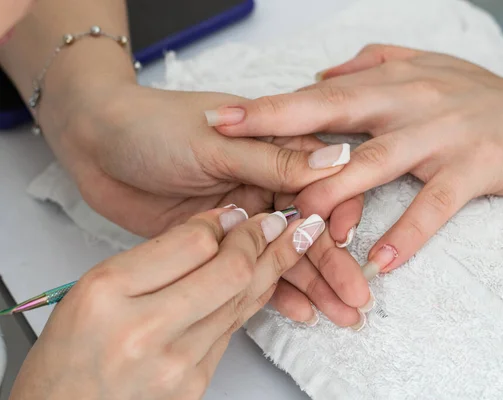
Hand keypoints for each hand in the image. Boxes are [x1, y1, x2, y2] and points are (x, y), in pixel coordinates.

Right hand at [10, 208, 322, 399]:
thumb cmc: (70, 355)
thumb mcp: (93, 288)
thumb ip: (155, 256)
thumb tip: (214, 229)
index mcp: (110, 294)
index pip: (191, 243)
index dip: (225, 222)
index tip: (238, 213)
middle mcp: (145, 329)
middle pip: (231, 271)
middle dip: (264, 238)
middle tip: (283, 219)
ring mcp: (177, 363)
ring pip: (243, 299)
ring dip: (273, 264)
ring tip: (295, 240)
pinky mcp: (197, 382)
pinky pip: (234, 328)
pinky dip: (252, 298)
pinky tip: (266, 277)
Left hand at [45, 82, 369, 328]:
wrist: (95, 145)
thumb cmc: (152, 127)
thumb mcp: (217, 142)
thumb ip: (274, 161)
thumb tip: (338, 161)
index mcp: (273, 146)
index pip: (322, 181)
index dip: (340, 211)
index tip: (345, 242)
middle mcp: (265, 181)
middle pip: (309, 226)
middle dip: (333, 261)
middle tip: (356, 297)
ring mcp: (243, 214)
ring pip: (284, 253)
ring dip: (312, 283)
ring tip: (340, 314)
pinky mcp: (219, 241)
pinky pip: (252, 269)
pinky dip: (275, 290)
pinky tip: (300, 311)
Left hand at [212, 43, 502, 276]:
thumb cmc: (483, 95)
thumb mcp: (425, 67)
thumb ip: (372, 65)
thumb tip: (322, 71)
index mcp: (391, 84)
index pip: (320, 93)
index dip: (271, 106)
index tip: (224, 117)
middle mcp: (409, 104)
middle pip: (336, 114)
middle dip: (280, 129)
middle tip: (231, 144)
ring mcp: (442, 135)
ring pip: (379, 160)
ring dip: (336, 189)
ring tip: (299, 218)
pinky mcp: (476, 166)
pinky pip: (436, 203)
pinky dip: (409, 231)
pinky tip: (382, 259)